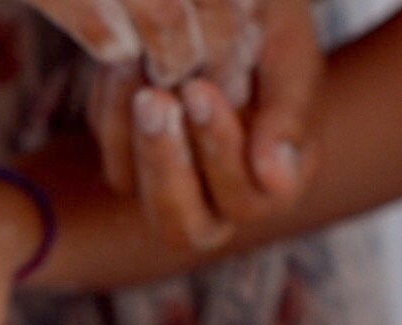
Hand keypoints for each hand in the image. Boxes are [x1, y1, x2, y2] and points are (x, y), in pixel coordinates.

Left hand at [34, 0, 322, 245]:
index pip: (246, 199)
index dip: (221, 154)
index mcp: (276, 180)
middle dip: (169, 165)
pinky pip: (112, 158)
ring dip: (135, 142)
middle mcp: (222, 197)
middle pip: (186, 226)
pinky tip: (124, 66)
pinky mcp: (129, 161)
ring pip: (137, 194)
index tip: (200, 90)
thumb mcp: (287, 55)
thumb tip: (276, 177)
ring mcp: (170, 183)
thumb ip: (289, 113)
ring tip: (142, 85)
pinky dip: (112, 116)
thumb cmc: (272, 27)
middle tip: (159, 100)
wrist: (230, 8)